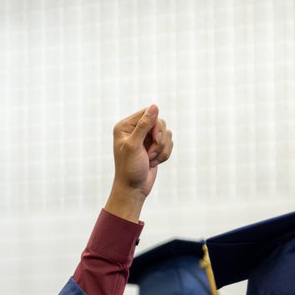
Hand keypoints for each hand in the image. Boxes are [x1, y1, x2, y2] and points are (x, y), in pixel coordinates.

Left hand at [105, 105, 172, 221]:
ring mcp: (145, 138)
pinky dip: (164, 154)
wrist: (133, 189)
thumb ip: (144, 125)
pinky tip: (154, 162)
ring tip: (151, 159)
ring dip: (162, 149)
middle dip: (159, 140)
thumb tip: (154, 106)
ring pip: (166, 133)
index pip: (148, 113)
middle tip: (150, 154)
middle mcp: (134, 130)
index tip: (154, 139)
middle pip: (159, 122)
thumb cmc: (129, 168)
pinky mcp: (154, 147)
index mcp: (125, 126)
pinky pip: (169, 143)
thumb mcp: (134, 145)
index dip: (156, 125)